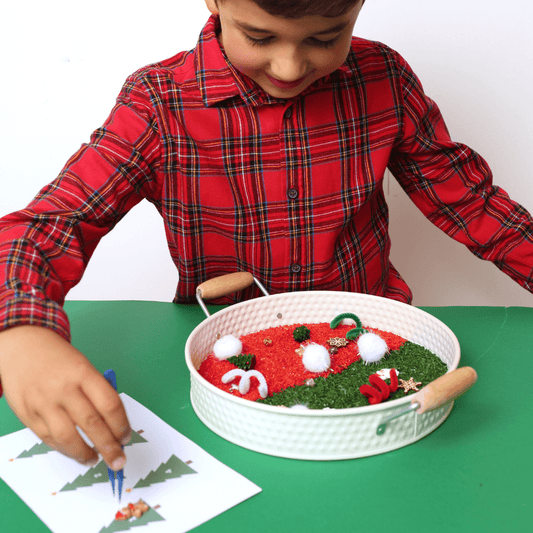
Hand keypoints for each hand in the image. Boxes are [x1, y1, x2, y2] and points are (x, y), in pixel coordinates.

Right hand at [0, 326, 130, 468]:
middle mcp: (63, 388)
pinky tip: (75, 452)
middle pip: (92, 424)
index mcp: (83, 372)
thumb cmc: (58, 358)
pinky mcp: (27, 415)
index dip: (121, 425)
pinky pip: (49, 439)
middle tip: (118, 460)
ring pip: (68, 437)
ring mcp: (43, 403)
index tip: (126, 436)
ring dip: (85, 454)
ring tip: (95, 459)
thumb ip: (96, 391)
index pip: (109, 404)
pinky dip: (65, 449)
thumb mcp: (83, 365)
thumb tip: (113, 423)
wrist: (21, 346)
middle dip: (109, 446)